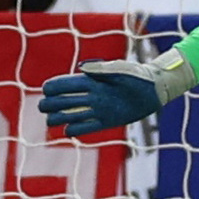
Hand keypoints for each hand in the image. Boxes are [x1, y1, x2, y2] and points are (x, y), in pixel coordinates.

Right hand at [38, 52, 198, 136]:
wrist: (154, 90)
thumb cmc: (138, 76)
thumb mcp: (121, 70)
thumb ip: (102, 69)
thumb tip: (81, 68)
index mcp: (92, 80)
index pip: (66, 84)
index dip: (54, 86)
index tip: (46, 90)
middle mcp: (92, 95)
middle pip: (64, 100)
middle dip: (51, 104)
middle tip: (43, 108)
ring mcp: (98, 109)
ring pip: (72, 115)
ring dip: (59, 118)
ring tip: (51, 121)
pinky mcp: (106, 121)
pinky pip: (86, 127)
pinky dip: (76, 130)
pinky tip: (69, 130)